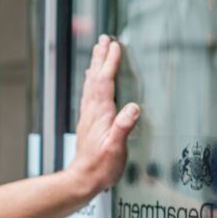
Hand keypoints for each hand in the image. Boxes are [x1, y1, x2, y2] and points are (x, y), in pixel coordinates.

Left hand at [69, 35, 140, 194]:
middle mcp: (92, 111)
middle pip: (95, 78)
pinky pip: (90, 94)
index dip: (110, 63)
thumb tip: (133, 108)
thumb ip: (123, 128)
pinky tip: (92, 79)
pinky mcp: (89, 121)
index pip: (105, 82)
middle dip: (101, 57)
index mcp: (100, 114)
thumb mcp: (116, 149)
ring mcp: (89, 115)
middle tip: (104, 38)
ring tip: (98, 51)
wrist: (83, 179)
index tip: (115, 46)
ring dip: (95, 65)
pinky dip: (92, 81)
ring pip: (91, 84)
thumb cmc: (101, 167)